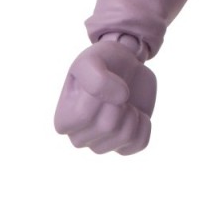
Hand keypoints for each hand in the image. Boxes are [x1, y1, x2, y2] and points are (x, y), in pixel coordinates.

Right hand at [54, 37, 156, 155]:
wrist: (125, 66)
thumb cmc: (102, 63)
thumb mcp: (90, 60)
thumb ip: (96, 78)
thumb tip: (121, 99)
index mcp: (64, 120)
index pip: (84, 115)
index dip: (100, 94)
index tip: (102, 81)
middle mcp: (79, 138)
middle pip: (107, 127)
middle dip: (118, 102)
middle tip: (116, 90)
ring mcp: (102, 145)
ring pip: (125, 136)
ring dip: (132, 111)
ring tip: (125, 101)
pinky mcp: (125, 147)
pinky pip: (140, 143)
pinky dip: (144, 123)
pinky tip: (135, 112)